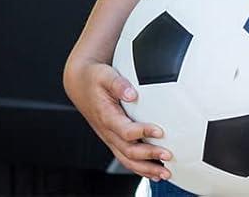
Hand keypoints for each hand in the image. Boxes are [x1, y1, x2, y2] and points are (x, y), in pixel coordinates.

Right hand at [64, 57, 171, 181]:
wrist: (80, 84)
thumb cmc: (94, 79)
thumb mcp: (105, 75)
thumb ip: (118, 84)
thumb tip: (132, 93)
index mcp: (106, 116)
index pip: (125, 130)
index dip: (143, 132)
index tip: (160, 131)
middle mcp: (108, 131)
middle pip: (128, 150)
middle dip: (149, 155)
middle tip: (168, 155)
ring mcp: (110, 138)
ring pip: (127, 160)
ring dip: (146, 168)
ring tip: (165, 173)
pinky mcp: (113, 139)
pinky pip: (125, 158)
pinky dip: (139, 168)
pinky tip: (153, 172)